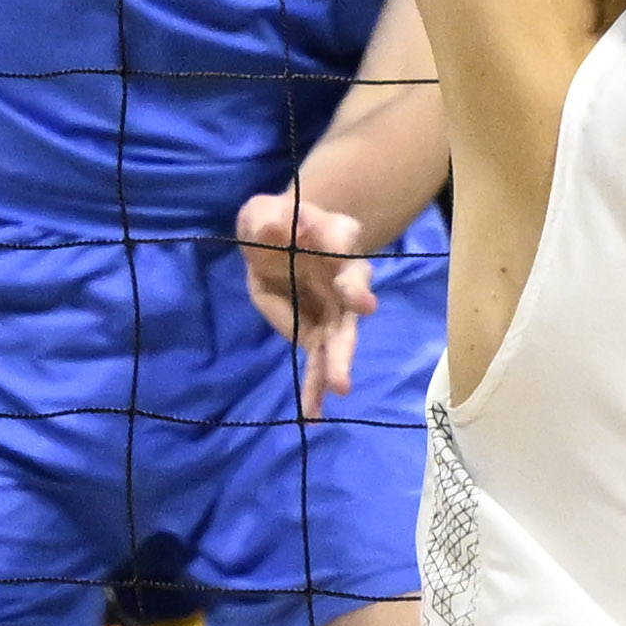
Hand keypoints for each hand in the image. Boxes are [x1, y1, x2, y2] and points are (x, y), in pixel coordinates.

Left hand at [236, 189, 378, 419]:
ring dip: (340, 360)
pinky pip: (319, 363)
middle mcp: (345, 275)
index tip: (350, 283)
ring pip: (342, 336)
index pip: (342, 239)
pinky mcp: (316, 333)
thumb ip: (266, 218)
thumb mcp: (262, 212)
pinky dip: (316, 388)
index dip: (343, 254)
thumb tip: (272, 227)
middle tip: (364, 312)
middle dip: (357, 305)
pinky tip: (313, 412)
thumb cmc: (274, 221)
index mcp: (335, 235)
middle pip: (354, 293)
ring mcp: (334, 309)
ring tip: (339, 387)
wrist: (277, 244)